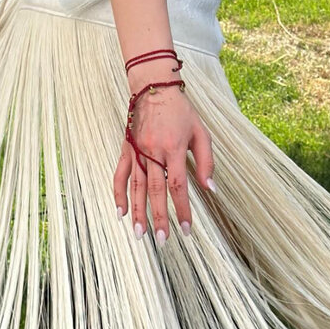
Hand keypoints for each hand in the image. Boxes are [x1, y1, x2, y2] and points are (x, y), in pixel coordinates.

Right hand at [113, 84, 215, 242]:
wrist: (154, 88)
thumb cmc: (181, 111)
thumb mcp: (201, 133)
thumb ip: (206, 162)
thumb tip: (210, 189)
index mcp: (173, 148)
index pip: (178, 186)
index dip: (183, 209)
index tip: (187, 229)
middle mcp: (153, 152)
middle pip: (156, 191)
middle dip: (159, 218)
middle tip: (163, 240)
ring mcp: (136, 151)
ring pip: (136, 187)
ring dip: (138, 212)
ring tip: (140, 234)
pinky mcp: (126, 149)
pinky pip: (119, 175)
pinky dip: (119, 194)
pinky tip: (121, 212)